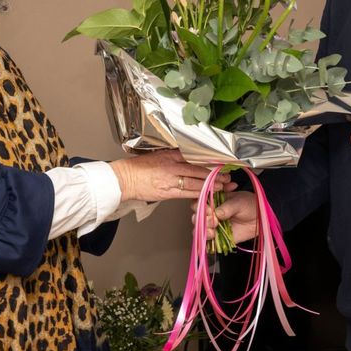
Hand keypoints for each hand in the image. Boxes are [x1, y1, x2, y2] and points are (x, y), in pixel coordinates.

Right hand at [109, 150, 233, 201]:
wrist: (123, 179)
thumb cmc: (137, 168)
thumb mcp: (156, 155)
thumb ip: (172, 156)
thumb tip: (186, 156)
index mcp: (170, 155)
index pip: (194, 156)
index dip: (208, 160)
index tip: (220, 161)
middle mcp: (171, 166)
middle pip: (198, 170)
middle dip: (214, 174)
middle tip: (227, 175)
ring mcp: (170, 180)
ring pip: (195, 182)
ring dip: (210, 185)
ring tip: (223, 186)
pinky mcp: (167, 192)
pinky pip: (186, 193)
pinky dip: (198, 194)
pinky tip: (207, 195)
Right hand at [197, 191, 258, 243]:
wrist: (260, 217)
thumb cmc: (249, 204)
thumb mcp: (239, 202)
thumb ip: (227, 207)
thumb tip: (216, 214)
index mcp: (213, 200)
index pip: (199, 202)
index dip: (201, 206)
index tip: (210, 209)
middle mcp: (210, 213)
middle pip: (197, 217)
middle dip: (203, 220)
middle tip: (214, 221)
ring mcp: (213, 226)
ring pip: (200, 230)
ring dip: (204, 232)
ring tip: (213, 232)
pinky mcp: (218, 238)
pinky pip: (208, 243)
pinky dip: (206, 244)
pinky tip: (213, 241)